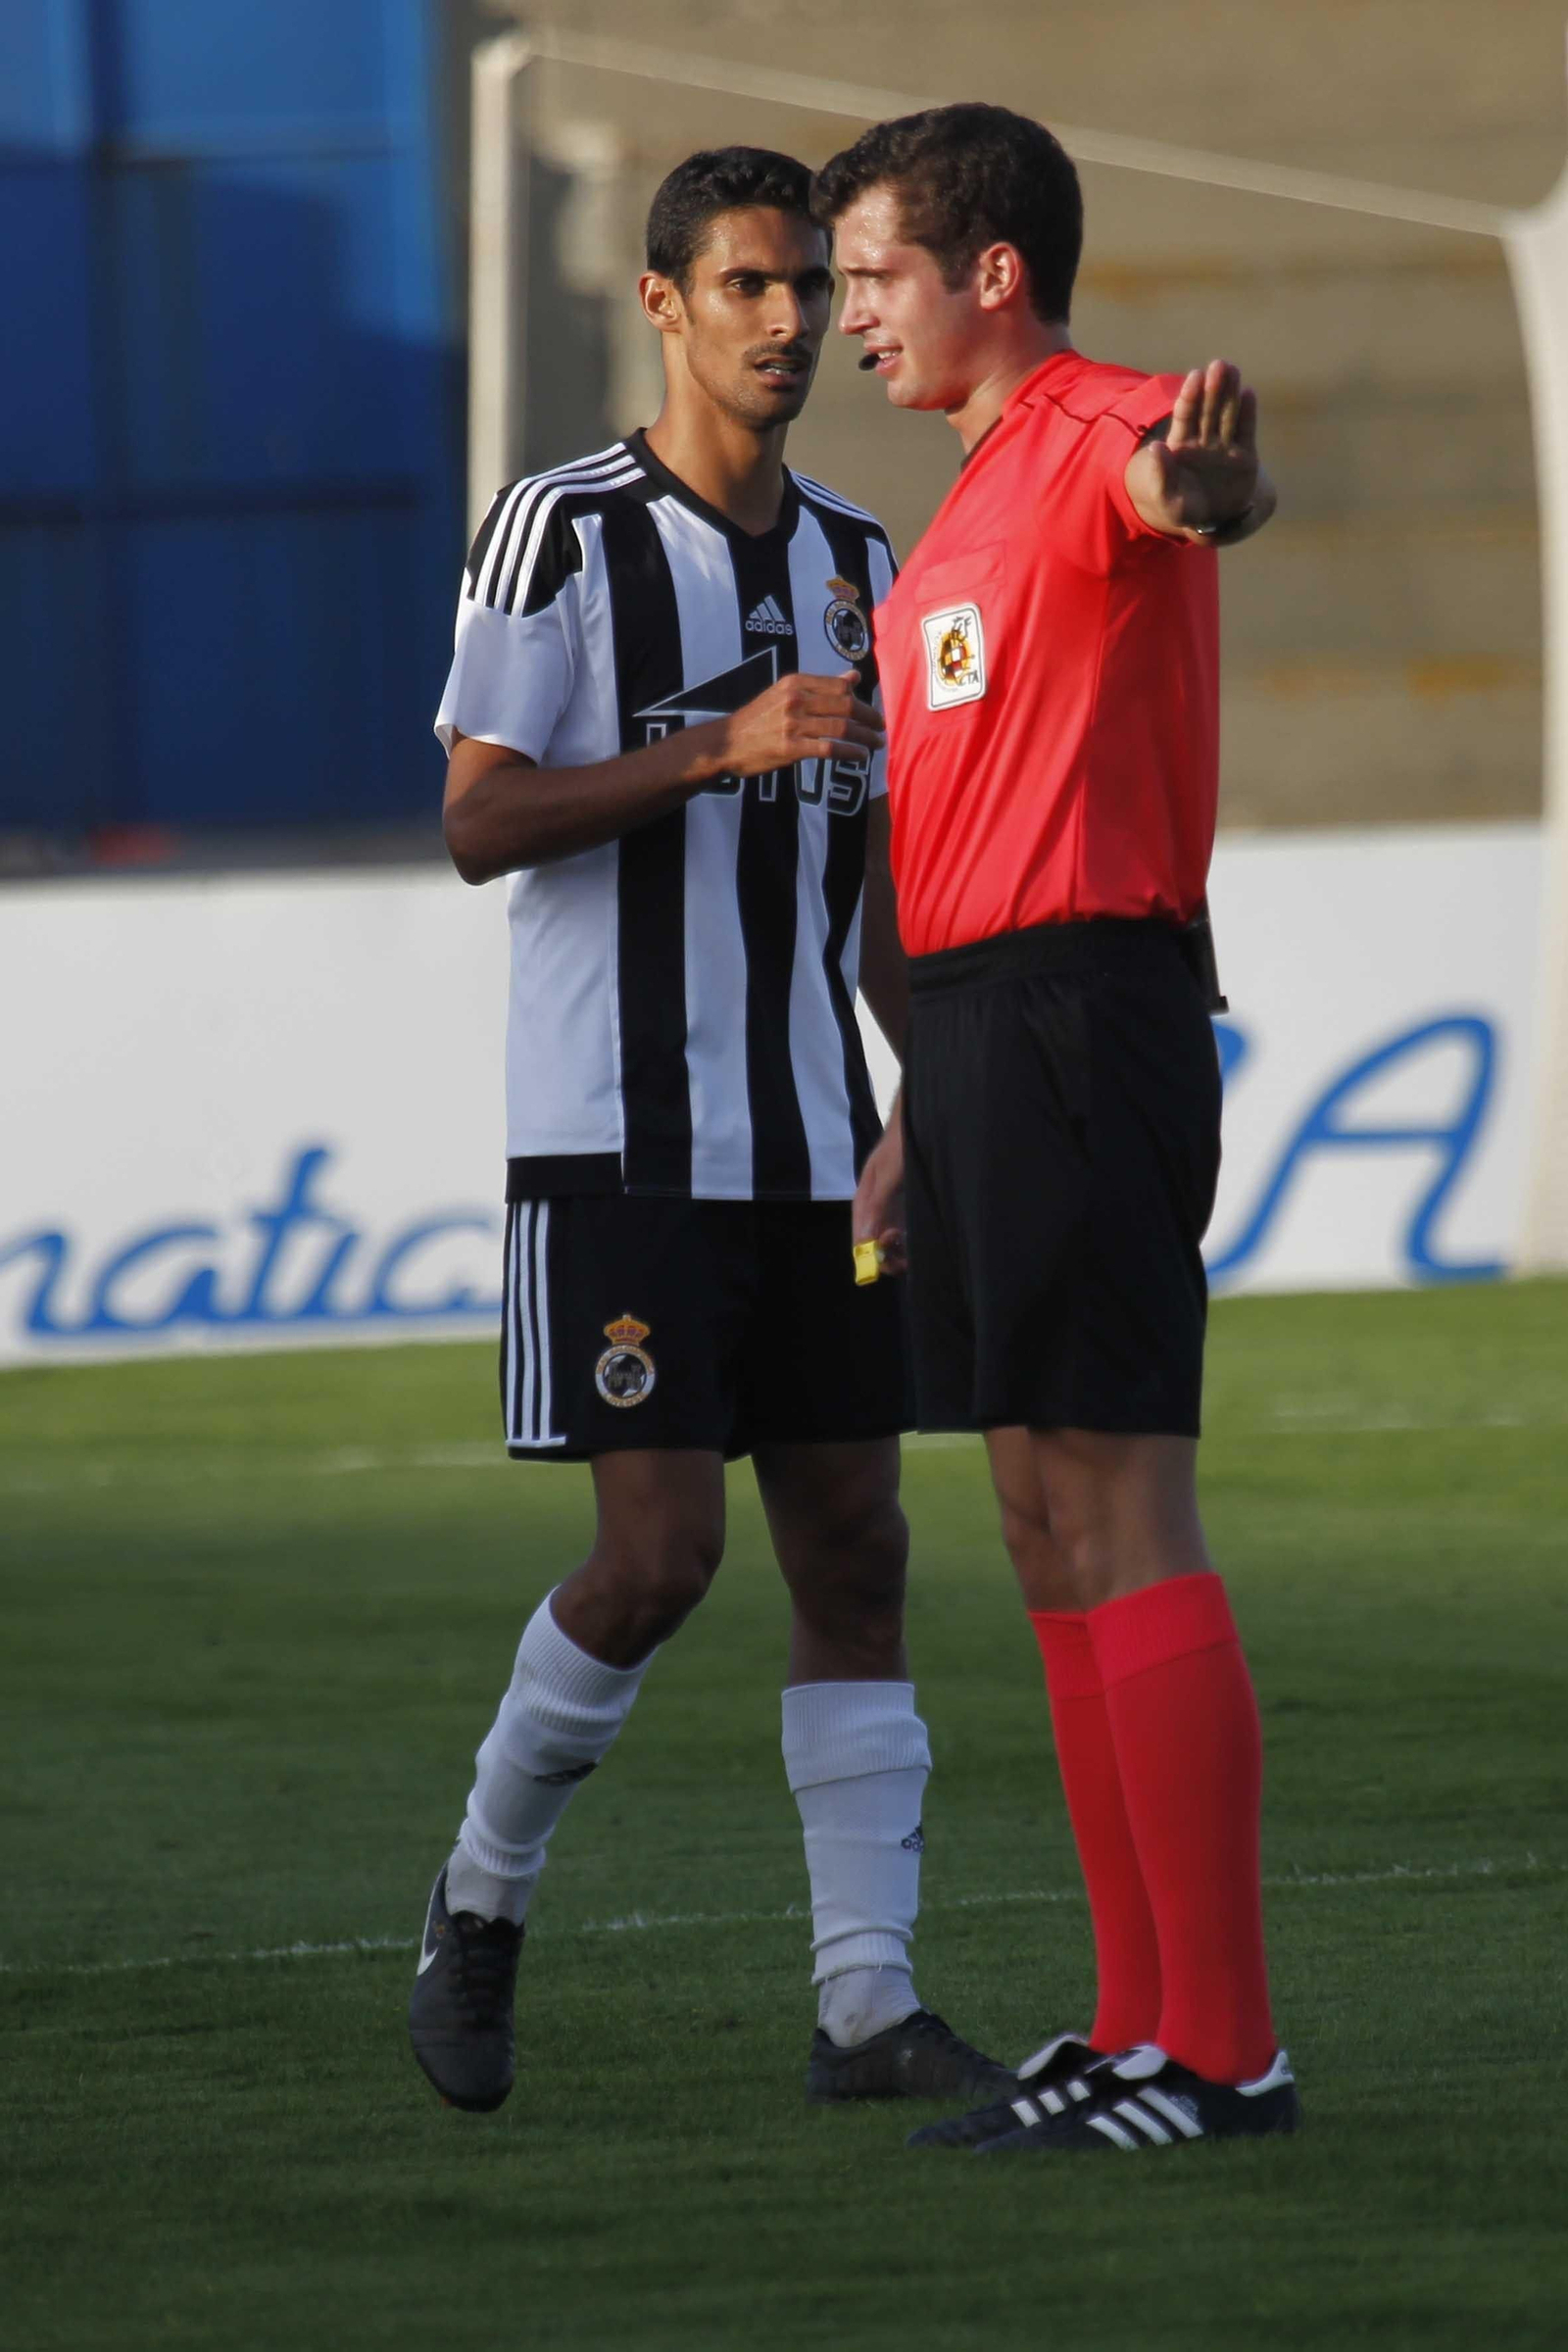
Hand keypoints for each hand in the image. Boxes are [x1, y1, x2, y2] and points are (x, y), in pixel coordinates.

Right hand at [713, 669, 884, 779]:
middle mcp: (796, 699)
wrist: (726, 743)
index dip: (861, 700)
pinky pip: (828, 748)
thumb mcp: (786, 693)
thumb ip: (821, 686)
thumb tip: (854, 677)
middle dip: (869, 718)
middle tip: (880, 729)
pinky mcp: (789, 748)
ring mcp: (793, 724)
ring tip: (875, 745)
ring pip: (840, 727)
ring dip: (864, 737)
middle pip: (845, 706)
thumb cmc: (758, 719)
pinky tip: (860, 756)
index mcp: (795, 682)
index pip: (839, 687)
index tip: (872, 713)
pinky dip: (849, 752)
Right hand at [852, 1107, 905, 1276]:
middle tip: (905, 1257)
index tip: (887, 1254)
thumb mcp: (889, 1173)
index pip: (859, 1237)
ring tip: (912, 1248)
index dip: (870, 1252)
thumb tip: (865, 1238)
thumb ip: (877, 1204)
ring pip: (888, 1241)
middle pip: (873, 1242)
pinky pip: (902, 1233)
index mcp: (864, 1200)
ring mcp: (890, 1208)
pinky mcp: (904, 1207)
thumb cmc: (901, 1145)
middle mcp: (874, 1208)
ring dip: (898, 1251)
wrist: (920, 1124)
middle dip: (886, 1255)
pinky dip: (907, 1242)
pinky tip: (917, 1240)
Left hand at [1129, 359, 1259, 537]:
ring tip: (1231, 369)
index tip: (1195, 376)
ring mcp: (1224, 446)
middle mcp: (1204, 441)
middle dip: (1212, 388)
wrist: (1211, 522)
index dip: (1190, 396)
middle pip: (1208, 410)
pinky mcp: (1244, 456)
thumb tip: (1155, 449)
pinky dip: (1247, 413)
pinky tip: (1248, 393)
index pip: (1185, 416)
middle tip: (1218, 364)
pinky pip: (1245, 431)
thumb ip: (1160, 476)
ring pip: (1226, 415)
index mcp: (1182, 446)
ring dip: (1229, 393)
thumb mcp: (1167, 500)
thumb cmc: (1184, 509)